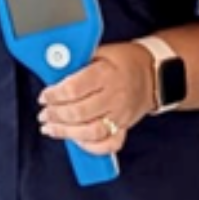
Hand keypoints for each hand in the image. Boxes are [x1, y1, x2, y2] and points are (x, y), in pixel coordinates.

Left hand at [36, 41, 154, 155]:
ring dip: (66, 133)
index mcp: (105, 74)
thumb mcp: (100, 52)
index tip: (44, 96)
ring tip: (50, 128)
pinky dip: (91, 147)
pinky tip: (75, 141)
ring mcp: (120, 115)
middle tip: (44, 114)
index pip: (74, 89)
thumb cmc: (124, 61)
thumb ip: (78, 63)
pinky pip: (109, 145)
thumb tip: (51, 72)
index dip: (54, 95)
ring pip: (90, 132)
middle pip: (79, 112)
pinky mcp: (124, 127)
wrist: (154, 73)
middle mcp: (114, 96)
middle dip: (55, 115)